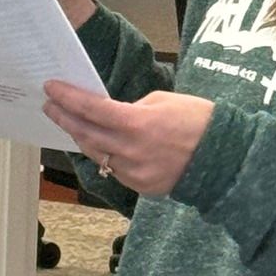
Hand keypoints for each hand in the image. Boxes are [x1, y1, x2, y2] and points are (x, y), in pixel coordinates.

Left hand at [43, 85, 213, 197]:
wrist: (226, 158)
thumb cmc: (199, 121)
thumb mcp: (164, 101)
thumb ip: (133, 108)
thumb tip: (112, 114)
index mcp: (138, 123)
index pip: (91, 109)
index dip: (68, 98)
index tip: (51, 88)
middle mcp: (131, 150)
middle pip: (86, 133)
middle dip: (65, 118)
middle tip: (50, 105)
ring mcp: (134, 172)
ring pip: (97, 154)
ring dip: (81, 138)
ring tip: (69, 123)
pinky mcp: (140, 187)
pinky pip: (114, 169)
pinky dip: (105, 155)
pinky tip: (98, 144)